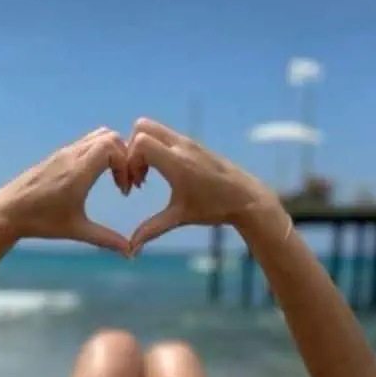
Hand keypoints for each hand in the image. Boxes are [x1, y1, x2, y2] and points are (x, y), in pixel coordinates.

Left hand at [0, 127, 132, 254]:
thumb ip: (106, 239)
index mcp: (79, 170)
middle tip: (124, 182)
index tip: (124, 189)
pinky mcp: (57, 155)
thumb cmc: (41, 221)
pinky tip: (95, 177)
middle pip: (109, 137)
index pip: (112, 146)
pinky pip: (85, 143)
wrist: (8, 211)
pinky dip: (98, 153)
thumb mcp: (77, 230)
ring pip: (97, 137)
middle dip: (124, 156)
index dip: (126, 164)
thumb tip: (130, 253)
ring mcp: (63, 153)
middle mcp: (72, 155)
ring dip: (112, 152)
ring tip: (113, 177)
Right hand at [127, 118, 282, 252]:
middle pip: (142, 126)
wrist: (246, 198)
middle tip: (137, 175)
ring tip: (147, 176)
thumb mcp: (179, 217)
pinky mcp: (194, 144)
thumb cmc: (214, 208)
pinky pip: (166, 136)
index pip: (139, 141)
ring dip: (144, 149)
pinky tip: (163, 174)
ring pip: (153, 129)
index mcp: (177, 162)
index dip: (129, 160)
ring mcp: (189, 142)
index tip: (135, 184)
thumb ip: (151, 229)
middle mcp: (181, 146)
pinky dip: (157, 149)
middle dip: (131, 149)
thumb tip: (131, 250)